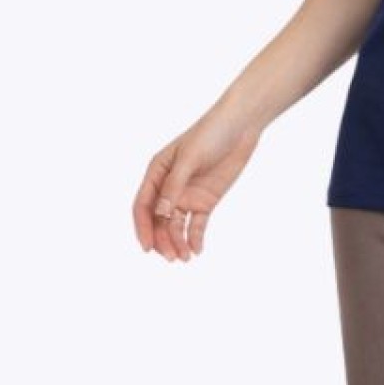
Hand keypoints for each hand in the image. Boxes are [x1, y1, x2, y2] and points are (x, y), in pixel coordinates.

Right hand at [132, 99, 261, 261]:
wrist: (241, 126)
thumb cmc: (210, 134)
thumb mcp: (190, 158)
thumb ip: (175, 185)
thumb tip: (161, 213)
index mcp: (157, 173)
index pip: (143, 205)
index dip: (142, 227)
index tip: (147, 248)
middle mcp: (168, 187)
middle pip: (158, 221)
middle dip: (162, 240)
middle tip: (171, 258)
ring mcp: (187, 195)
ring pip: (176, 226)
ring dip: (177, 242)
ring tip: (185, 258)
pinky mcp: (206, 201)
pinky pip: (196, 225)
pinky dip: (195, 238)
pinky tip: (197, 250)